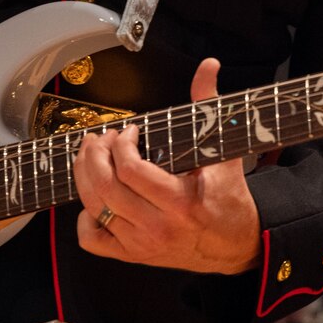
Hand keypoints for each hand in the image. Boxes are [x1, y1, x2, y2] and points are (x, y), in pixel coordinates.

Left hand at [73, 57, 261, 273]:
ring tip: (92, 157)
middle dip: (94, 154)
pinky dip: (85, 219)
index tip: (129, 132)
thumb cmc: (228, 197)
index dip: (121, 144)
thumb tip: (208, 67)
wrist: (237, 244)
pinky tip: (95, 201)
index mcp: (181, 201)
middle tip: (100, 139)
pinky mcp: (134, 255)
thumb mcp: (223, 150)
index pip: (131, 169)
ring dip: (85, 176)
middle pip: (105, 187)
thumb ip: (209, 105)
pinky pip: (93, 241)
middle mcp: (158, 226)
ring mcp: (142, 244)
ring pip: (94, 208)